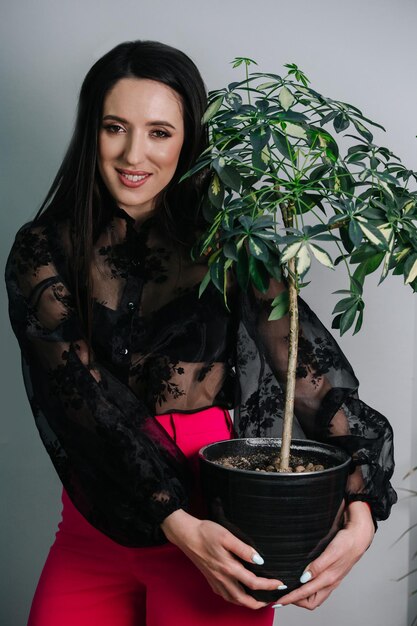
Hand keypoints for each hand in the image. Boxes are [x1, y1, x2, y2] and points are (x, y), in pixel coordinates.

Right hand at [161, 509, 285, 608]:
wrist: (186, 534)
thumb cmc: (205, 532)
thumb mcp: (227, 535)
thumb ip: (244, 549)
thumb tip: (259, 560)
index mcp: (228, 567)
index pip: (253, 583)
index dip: (268, 585)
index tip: (279, 584)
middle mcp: (222, 578)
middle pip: (244, 599)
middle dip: (260, 602)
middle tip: (272, 599)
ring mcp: (215, 581)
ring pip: (234, 600)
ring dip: (248, 603)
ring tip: (259, 599)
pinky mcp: (210, 580)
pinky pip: (225, 596)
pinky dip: (235, 599)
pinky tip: (239, 593)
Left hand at [275, 501, 374, 610]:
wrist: (359, 537)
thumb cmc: (346, 543)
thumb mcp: (331, 552)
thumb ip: (318, 566)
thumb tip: (304, 579)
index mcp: (329, 578)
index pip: (306, 594)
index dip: (291, 598)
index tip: (279, 600)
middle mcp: (330, 582)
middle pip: (311, 602)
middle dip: (297, 601)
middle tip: (283, 594)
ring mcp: (332, 580)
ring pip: (315, 596)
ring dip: (302, 596)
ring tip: (290, 589)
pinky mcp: (332, 575)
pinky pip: (319, 588)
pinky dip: (309, 589)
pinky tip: (302, 581)